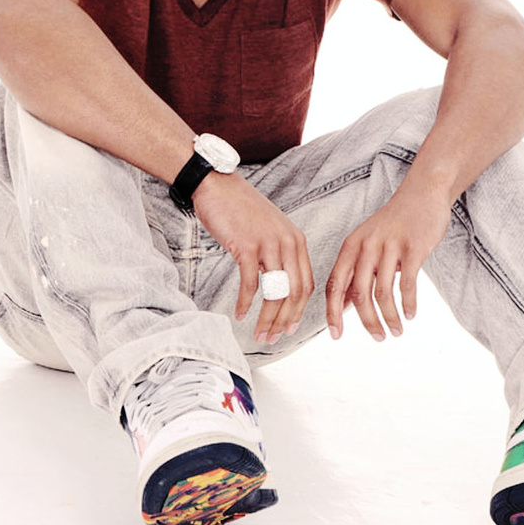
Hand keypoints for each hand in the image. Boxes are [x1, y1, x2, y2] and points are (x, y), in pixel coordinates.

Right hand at [192, 171, 313, 342]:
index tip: (288, 329)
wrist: (218, 186)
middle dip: (284, 321)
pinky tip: (239, 314)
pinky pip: (251, 283)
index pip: (306, 284)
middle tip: (272, 338)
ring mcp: (269, 243)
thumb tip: (279, 288)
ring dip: (267, 318)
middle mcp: (288, 242)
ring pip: (275, 292)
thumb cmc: (241, 211)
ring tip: (258, 333)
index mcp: (296, 241)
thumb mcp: (270, 231)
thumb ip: (278, 255)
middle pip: (294, 292)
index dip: (299, 311)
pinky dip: (245, 303)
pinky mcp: (247, 245)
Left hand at [326, 188, 450, 340]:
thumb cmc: (394, 223)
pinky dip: (408, 304)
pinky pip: (408, 284)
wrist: (422, 193)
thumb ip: (356, 271)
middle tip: (378, 338)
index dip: (333, 313)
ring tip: (396, 331)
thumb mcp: (367, 242)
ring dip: (390, 318)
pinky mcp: (413, 248)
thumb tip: (343, 305)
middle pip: (359, 294)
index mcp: (351, 246)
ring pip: (383, 293)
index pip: (335, 285)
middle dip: (367, 322)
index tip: (336, 335)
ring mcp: (389, 246)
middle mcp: (366, 246)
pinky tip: (411, 314)